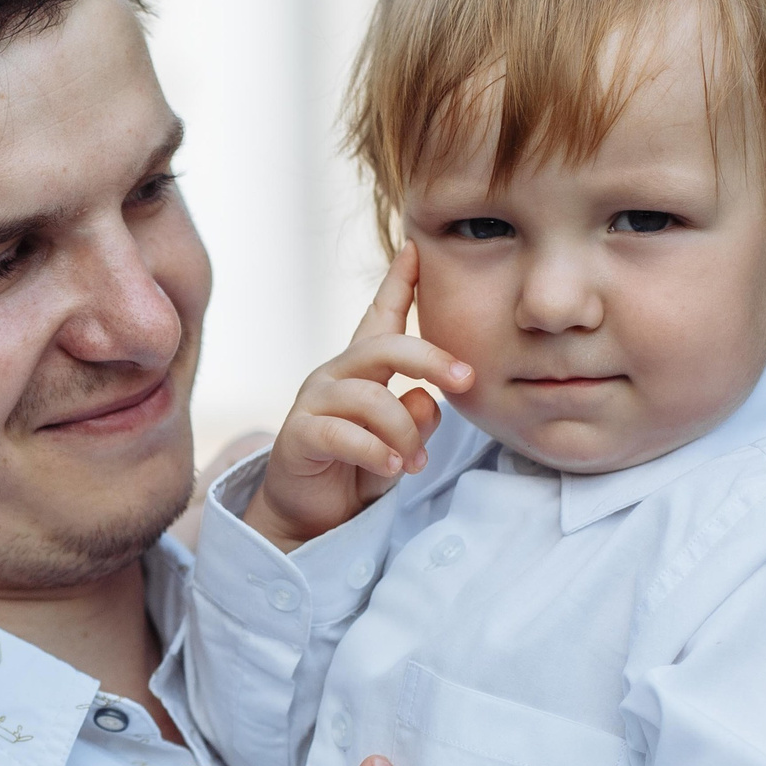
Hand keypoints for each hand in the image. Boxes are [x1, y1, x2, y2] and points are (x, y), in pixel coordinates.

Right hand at [243, 247, 471, 551]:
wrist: (312, 516)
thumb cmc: (360, 469)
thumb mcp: (402, 444)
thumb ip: (418, 422)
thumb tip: (425, 399)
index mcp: (364, 370)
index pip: (381, 317)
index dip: (399, 283)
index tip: (416, 249)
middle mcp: (336, 375)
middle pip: (384, 346)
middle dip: (431, 358)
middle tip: (467, 379)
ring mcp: (314, 402)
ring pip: (370, 397)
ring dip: (404, 432)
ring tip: (415, 463)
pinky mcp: (299, 434)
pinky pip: (343, 434)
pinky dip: (376, 451)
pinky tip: (395, 467)